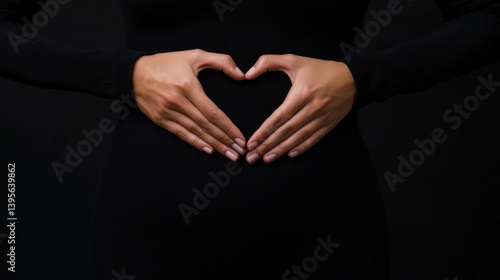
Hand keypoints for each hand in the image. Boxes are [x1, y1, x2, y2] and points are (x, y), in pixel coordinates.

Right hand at [132, 49, 246, 160]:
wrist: (134, 72)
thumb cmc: (167, 63)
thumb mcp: (194, 55)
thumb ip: (221, 61)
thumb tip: (241, 75)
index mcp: (188, 87)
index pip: (212, 112)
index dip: (228, 127)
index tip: (240, 137)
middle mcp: (177, 102)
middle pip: (206, 126)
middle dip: (225, 140)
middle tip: (240, 152)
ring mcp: (168, 112)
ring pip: (196, 132)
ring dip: (214, 145)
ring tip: (229, 155)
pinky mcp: (160, 120)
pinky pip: (181, 134)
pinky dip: (196, 143)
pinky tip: (208, 150)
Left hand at [244, 54, 355, 163]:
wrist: (352, 78)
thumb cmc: (320, 69)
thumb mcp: (294, 60)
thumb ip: (268, 62)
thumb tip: (247, 74)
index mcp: (301, 94)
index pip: (278, 118)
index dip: (263, 132)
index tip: (251, 143)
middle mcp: (311, 109)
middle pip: (285, 131)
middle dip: (267, 145)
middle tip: (253, 157)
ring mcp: (321, 118)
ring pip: (298, 138)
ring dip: (281, 150)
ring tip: (267, 159)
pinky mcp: (329, 124)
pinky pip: (313, 140)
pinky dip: (301, 148)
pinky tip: (289, 155)